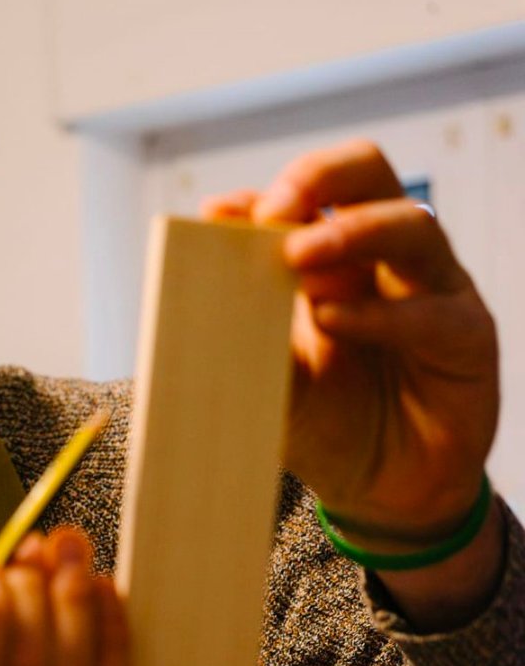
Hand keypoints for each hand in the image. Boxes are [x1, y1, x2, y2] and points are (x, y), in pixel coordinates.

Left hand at [202, 139, 498, 543]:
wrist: (382, 493)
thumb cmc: (325, 425)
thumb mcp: (272, 380)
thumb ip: (245, 327)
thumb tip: (198, 278)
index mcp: (335, 257)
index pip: (311, 191)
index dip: (270, 194)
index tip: (220, 218)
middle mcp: (387, 258)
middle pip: (369, 173)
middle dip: (319, 178)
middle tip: (273, 212)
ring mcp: (434, 288)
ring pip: (408, 225)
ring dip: (349, 232)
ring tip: (297, 259)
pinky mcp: (466, 334)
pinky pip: (429, 309)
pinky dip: (376, 313)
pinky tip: (331, 321)